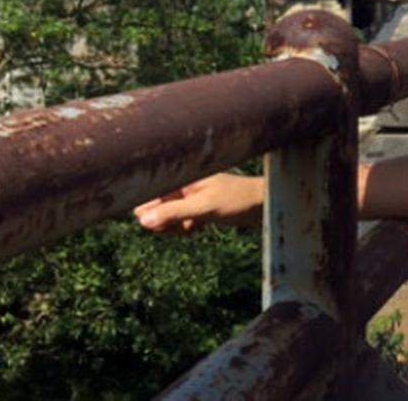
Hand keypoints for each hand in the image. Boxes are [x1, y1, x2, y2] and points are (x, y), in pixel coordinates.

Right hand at [134, 173, 264, 233]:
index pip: (147, 195)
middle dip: (165, 223)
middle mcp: (182, 187)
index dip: (150, 212)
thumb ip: (174, 213)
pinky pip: (181, 224)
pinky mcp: (198, 210)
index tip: (168, 221)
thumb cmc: (239, 199)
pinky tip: (199, 228)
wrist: (266, 204)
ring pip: (167, 220)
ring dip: (176, 228)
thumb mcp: (205, 207)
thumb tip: (142, 220)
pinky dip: (186, 229)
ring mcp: (190, 199)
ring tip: (194, 226)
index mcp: (181, 178)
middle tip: (186, 224)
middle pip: (154, 211)